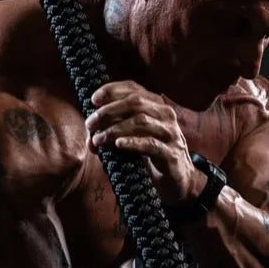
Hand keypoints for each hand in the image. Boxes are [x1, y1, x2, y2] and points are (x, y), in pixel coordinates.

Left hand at [86, 82, 204, 204]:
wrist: (177, 179)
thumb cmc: (151, 154)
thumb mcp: (134, 136)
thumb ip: (115, 128)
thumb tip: (90, 132)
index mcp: (157, 105)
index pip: (134, 88)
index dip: (112, 90)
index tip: (93, 100)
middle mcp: (166, 115)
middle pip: (135, 102)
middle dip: (108, 111)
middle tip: (91, 124)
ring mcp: (170, 133)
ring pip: (141, 121)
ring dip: (114, 129)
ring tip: (98, 139)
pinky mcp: (171, 153)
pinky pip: (150, 144)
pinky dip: (132, 142)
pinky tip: (118, 144)